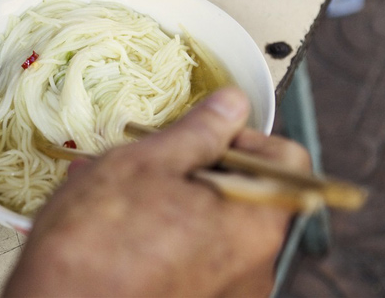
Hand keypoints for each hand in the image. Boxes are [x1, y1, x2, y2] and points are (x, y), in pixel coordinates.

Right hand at [4, 87, 309, 296]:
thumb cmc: (99, 242)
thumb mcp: (148, 164)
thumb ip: (201, 131)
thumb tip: (233, 104)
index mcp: (255, 225)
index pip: (285, 159)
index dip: (242, 134)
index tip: (201, 132)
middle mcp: (252, 267)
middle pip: (239, 190)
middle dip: (190, 164)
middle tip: (146, 156)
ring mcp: (222, 292)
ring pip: (204, 220)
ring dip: (163, 193)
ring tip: (110, 184)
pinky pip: (185, 252)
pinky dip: (156, 228)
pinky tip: (109, 218)